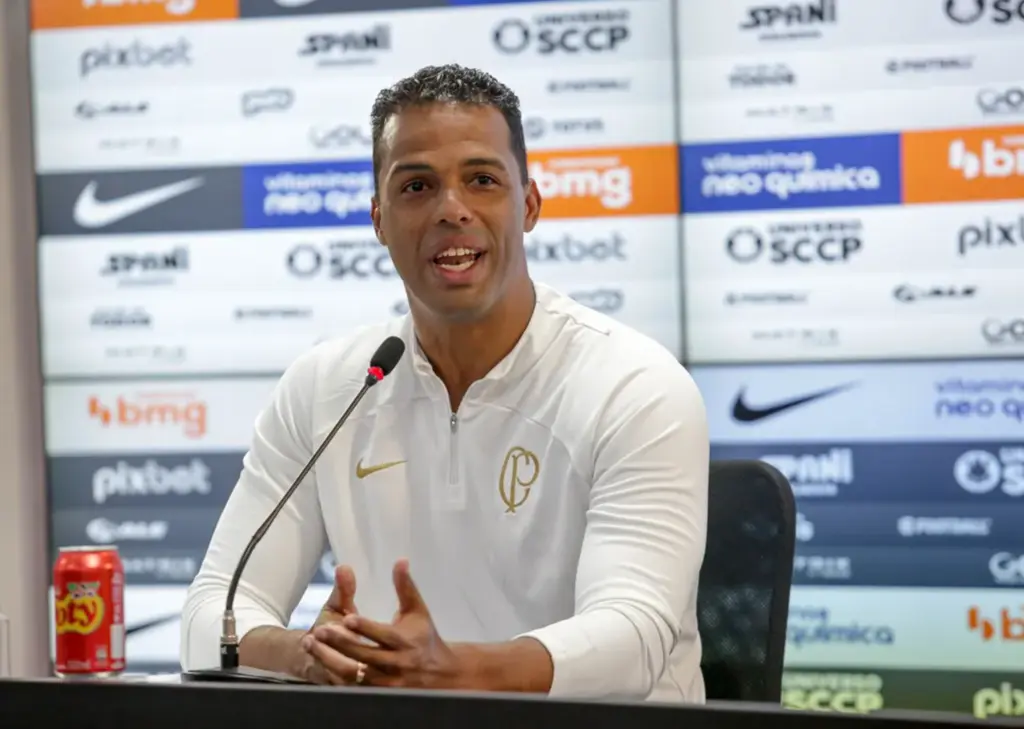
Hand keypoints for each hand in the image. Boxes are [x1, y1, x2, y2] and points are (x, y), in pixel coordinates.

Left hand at [303, 559, 464, 689]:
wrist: (438, 675)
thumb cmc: (424, 637)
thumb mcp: (416, 610)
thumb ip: (405, 587)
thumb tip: (400, 560)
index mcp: (405, 641)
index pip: (383, 635)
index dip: (365, 628)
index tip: (347, 618)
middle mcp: (395, 663)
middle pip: (364, 655)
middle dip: (341, 643)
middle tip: (319, 629)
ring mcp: (385, 682)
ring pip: (353, 674)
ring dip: (330, 660)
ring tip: (311, 644)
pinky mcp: (376, 694)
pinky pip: (351, 687)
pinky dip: (333, 674)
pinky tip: (318, 661)